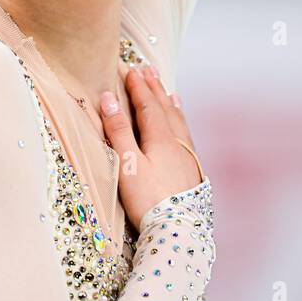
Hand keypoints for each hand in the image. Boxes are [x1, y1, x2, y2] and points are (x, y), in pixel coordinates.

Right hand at [99, 65, 203, 232]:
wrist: (178, 230)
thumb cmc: (149, 200)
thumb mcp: (127, 164)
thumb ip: (118, 131)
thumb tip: (109, 99)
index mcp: (161, 139)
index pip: (148, 105)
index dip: (138, 87)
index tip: (130, 69)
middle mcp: (178, 144)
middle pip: (165, 109)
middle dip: (155, 88)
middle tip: (148, 70)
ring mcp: (187, 158)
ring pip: (179, 122)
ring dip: (170, 104)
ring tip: (167, 91)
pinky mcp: (192, 172)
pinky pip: (186, 136)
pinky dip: (181, 124)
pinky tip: (181, 128)